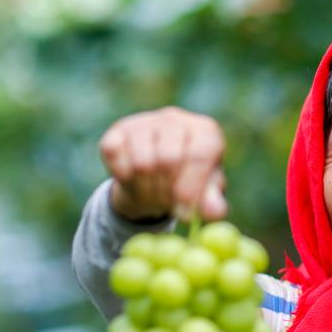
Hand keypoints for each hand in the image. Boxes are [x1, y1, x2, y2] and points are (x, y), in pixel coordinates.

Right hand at [99, 106, 227, 222]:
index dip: (192, 187)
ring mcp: (146, 121)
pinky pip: (115, 155)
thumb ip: (212, 204)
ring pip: (142, 162)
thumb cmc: (186, 185)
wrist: (154, 179)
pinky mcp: (119, 129)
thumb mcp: (204, 196)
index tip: (186, 212)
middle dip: (167, 191)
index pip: (200, 155)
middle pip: (170, 159)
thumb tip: (215, 213)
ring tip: (153, 192)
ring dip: (146, 188)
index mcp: (205, 132)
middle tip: (167, 203)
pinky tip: (133, 178)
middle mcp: (176, 119)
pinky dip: (123, 176)